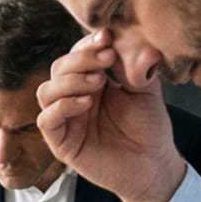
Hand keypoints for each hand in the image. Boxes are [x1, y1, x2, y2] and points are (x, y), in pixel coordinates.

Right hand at [37, 29, 189, 201]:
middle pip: (58, 69)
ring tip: (98, 82)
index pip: (77, 55)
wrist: (154, 165)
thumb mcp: (145, 89)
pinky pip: (46, 120)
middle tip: (106, 59)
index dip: (87, 44)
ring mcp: (66, 120)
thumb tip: (120, 37)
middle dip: (80, 59)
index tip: (107, 36)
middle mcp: (74, 98)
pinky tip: (86, 103)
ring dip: (69, 81)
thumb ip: (132, 65)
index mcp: (92, 82)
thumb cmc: (150, 128)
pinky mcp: (61, 143)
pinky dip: (63, 106)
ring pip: (46, 91)